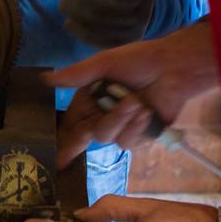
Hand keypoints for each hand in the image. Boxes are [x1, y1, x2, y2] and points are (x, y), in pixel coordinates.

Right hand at [47, 20, 219, 167]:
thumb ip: (76, 75)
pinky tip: (147, 112)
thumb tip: (45, 79)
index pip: (70, 124)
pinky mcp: (140, 136)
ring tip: (138, 101)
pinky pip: (129, 141)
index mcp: (89, 99)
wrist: (175, 67)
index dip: (62, 142)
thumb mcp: (105, 63)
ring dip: (121, 120)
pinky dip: (137, 127)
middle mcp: (101, 115)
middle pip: (87, 134)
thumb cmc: (139, 60)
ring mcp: (121, 127)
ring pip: (108, 137)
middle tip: (95, 126)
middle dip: (98, 125)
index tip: (53, 161)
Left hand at [59, 0, 156, 46]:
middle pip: (107, 11)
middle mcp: (142, 17)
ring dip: (78, 17)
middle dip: (82, 3)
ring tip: (63, 8)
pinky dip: (81, 33)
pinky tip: (68, 24)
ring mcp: (134, 34)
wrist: (137, 9)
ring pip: (101, 28)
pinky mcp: (122, 45)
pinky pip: (100, 42)